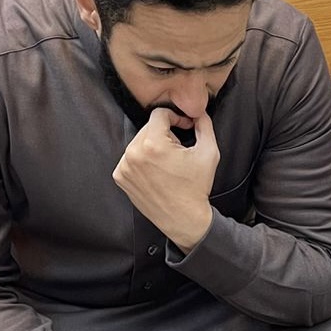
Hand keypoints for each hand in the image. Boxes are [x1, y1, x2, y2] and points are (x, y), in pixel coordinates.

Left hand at [113, 109, 218, 252]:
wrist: (184, 218)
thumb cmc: (196, 188)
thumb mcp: (209, 153)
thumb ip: (205, 125)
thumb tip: (199, 112)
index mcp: (154, 144)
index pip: (159, 114)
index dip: (175, 117)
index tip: (183, 127)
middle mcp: (134, 153)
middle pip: (148, 127)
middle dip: (164, 133)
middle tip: (178, 150)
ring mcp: (125, 166)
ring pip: (139, 142)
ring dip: (153, 146)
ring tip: (167, 163)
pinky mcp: (121, 176)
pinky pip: (131, 158)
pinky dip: (142, 160)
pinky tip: (156, 172)